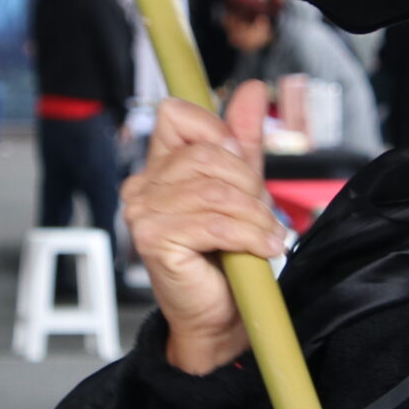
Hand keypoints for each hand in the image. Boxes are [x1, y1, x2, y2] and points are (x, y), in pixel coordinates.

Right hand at [120, 81, 280, 373]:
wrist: (220, 319)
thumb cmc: (227, 259)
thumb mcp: (242, 190)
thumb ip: (243, 142)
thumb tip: (255, 88)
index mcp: (157, 168)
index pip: (176, 115)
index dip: (216, 133)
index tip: (243, 167)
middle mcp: (140, 187)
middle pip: (206, 154)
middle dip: (248, 184)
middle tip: (264, 214)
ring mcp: (141, 213)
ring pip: (215, 190)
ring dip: (254, 215)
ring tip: (268, 235)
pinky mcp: (153, 240)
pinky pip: (214, 223)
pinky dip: (249, 235)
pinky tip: (264, 247)